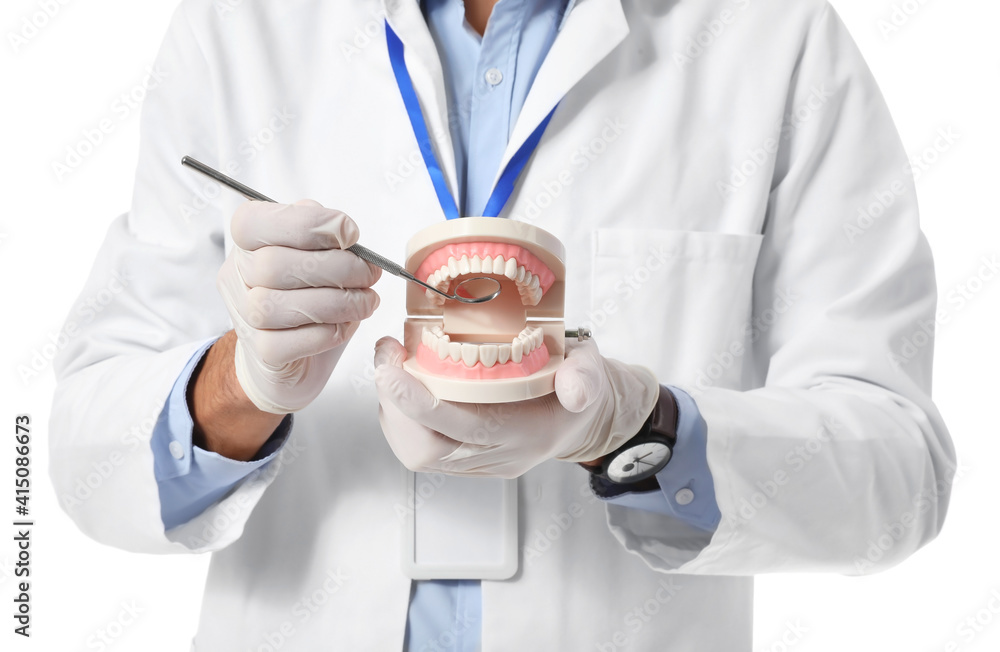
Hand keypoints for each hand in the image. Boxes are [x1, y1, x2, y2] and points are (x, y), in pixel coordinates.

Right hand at [217, 199, 380, 413]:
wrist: (295, 357)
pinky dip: (329, 332)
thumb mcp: (317, 253)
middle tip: (369, 274)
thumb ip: (322, 233)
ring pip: (280, 306)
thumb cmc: (309, 296)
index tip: (349, 233)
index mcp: (247, 242)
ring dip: (338, 302)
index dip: (306, 223)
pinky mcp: (262, 352)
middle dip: (337, 267)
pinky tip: (345, 325)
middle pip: (273, 265)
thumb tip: (339, 230)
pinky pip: (292, 342)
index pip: (253, 222)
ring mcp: (244, 317)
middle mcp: (236, 277)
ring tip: (365, 301)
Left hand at [373, 336, 658, 477]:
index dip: (417, 401)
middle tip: (385, 357)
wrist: (584, 413)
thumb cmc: (578, 381)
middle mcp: (497, 456)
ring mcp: (480, 463)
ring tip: (391, 368)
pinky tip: (402, 388)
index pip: (461, 427)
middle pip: (426, 450)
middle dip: (394, 405)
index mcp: (524, 434)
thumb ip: (585, 378)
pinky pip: (420, 451)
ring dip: (393, 412)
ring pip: (417, 454)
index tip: (391, 365)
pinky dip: (401, 420)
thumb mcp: (591, 370)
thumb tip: (575, 390)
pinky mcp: (467, 461)